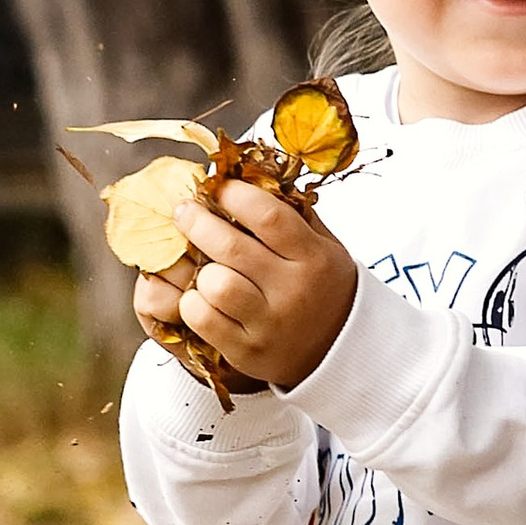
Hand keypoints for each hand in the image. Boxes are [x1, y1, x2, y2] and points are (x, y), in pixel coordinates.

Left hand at [153, 176, 358, 389]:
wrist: (341, 351)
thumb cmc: (324, 288)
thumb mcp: (325, 247)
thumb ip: (293, 212)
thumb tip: (249, 173)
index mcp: (314, 259)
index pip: (268, 216)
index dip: (234, 195)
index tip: (217, 187)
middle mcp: (293, 291)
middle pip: (231, 248)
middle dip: (197, 222)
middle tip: (184, 211)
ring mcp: (270, 325)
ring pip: (214, 285)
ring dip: (199, 269)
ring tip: (200, 263)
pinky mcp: (248, 351)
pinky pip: (202, 319)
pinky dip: (193, 303)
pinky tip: (200, 295)